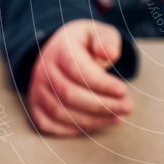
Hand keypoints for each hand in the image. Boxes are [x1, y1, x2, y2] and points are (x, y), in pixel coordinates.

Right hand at [27, 20, 133, 135]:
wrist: (60, 50)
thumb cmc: (86, 45)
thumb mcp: (99, 34)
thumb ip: (106, 41)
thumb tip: (110, 53)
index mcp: (60, 48)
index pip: (77, 69)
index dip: (101, 83)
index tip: (123, 90)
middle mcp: (43, 70)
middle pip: (69, 94)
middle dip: (102, 104)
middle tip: (127, 107)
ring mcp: (37, 90)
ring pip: (61, 112)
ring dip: (92, 119)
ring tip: (117, 117)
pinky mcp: (35, 106)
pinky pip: (49, 125)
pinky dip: (73, 129)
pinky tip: (96, 125)